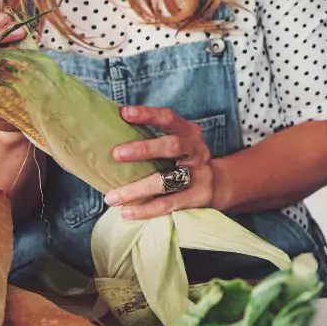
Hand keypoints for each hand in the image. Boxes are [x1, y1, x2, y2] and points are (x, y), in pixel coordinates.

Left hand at [103, 106, 217, 217]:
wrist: (219, 184)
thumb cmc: (185, 162)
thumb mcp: (178, 144)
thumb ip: (153, 139)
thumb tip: (107, 138)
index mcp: (189, 133)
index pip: (169, 118)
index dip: (148, 114)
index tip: (124, 113)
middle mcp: (197, 151)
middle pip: (172, 146)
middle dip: (143, 149)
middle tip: (115, 154)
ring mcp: (200, 174)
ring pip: (167, 180)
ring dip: (137, 189)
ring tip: (112, 197)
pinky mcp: (198, 196)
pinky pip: (168, 204)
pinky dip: (145, 209)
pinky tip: (126, 212)